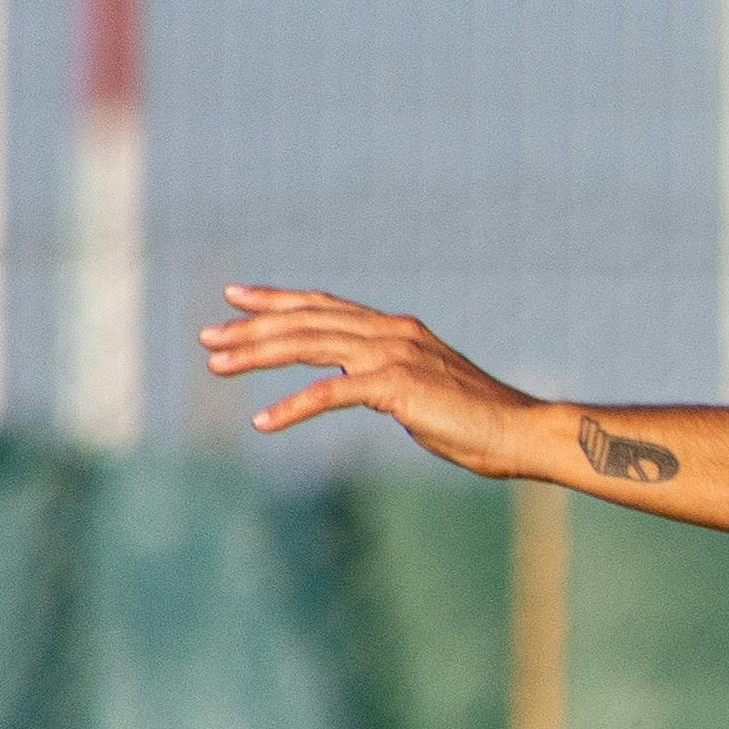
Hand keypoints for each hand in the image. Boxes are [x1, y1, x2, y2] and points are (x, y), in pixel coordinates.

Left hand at [200, 286, 557, 473]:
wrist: (522, 431)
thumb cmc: (478, 422)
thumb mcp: (423, 391)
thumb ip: (386, 379)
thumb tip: (359, 385)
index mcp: (397, 329)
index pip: (325, 305)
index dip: (277, 299)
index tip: (235, 296)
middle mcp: (391, 332)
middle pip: (306, 321)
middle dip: (251, 328)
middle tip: (207, 338)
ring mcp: (393, 355)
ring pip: (308, 345)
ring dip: (257, 354)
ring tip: (217, 366)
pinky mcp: (396, 386)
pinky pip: (330, 393)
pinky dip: (292, 407)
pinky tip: (262, 421)